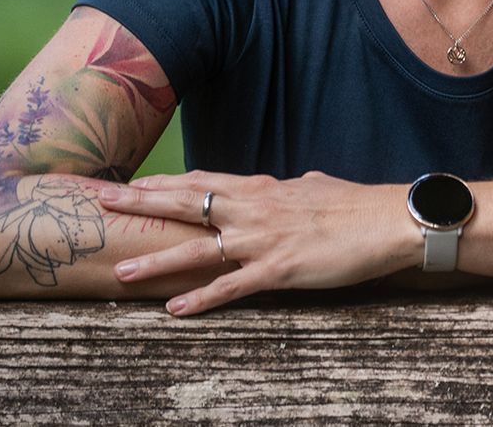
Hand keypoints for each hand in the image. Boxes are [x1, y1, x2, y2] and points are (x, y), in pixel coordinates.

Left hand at [101, 170, 412, 315]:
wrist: (391, 219)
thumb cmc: (359, 205)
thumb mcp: (320, 187)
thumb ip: (299, 187)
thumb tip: (298, 182)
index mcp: (266, 189)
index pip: (205, 182)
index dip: (166, 183)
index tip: (134, 183)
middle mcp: (257, 209)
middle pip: (188, 203)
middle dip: (141, 202)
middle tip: (101, 200)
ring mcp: (265, 239)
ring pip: (199, 250)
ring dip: (156, 260)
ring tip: (118, 269)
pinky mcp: (280, 269)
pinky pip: (232, 286)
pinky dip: (201, 299)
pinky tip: (174, 310)